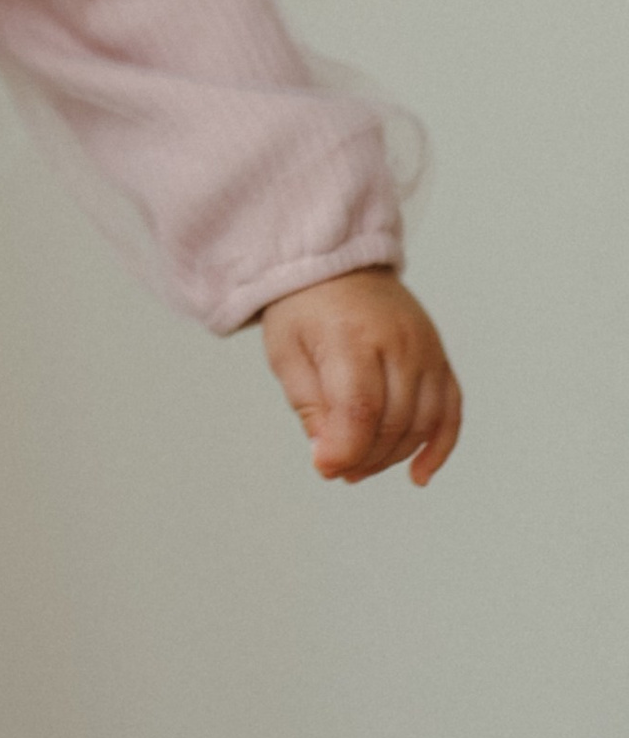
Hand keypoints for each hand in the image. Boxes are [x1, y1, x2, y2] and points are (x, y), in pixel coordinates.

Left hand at [259, 269, 461, 483]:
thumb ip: (308, 405)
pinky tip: (419, 474)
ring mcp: (426, 349)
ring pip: (423, 422)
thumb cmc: (304, 309)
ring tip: (360, 468)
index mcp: (353, 337)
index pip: (361, 409)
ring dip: (393, 457)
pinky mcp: (439, 356)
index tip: (324, 467)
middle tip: (336, 469)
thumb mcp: (287, 352)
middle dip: (364, 457)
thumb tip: (330, 458)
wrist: (337, 263)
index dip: (345, 449)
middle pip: (394, 421)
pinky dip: (439, 446)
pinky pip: (451, 409)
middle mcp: (399, 342)